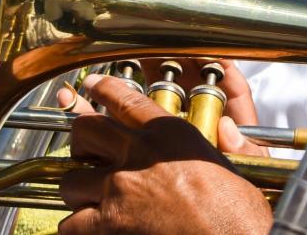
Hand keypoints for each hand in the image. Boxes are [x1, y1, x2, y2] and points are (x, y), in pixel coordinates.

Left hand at [56, 74, 271, 233]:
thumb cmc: (236, 212)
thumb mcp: (226, 163)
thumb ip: (213, 143)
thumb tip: (226, 127)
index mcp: (168, 132)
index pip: (122, 98)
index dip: (102, 89)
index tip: (93, 86)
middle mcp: (138, 154)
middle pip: (84, 130)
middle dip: (80, 141)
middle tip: (87, 153)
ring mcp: (119, 188)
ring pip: (70, 180)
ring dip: (78, 190)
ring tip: (89, 198)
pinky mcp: (110, 224)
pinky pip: (71, 223)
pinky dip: (77, 227)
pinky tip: (90, 229)